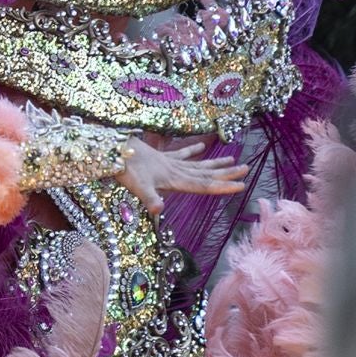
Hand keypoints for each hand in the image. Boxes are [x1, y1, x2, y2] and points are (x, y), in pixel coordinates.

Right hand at [116, 138, 248, 213]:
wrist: (108, 156)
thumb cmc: (123, 170)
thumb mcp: (136, 184)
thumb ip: (148, 197)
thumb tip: (158, 209)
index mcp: (174, 182)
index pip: (204, 185)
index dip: (223, 185)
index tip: (242, 185)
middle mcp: (175, 176)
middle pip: (206, 176)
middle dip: (226, 174)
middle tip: (246, 170)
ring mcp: (168, 168)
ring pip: (198, 167)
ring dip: (215, 165)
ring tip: (233, 160)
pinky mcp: (160, 159)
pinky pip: (181, 155)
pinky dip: (193, 151)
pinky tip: (202, 147)